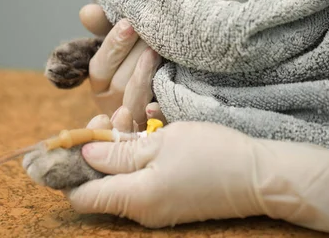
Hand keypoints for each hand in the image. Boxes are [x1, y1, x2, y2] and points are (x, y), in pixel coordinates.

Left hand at [68, 121, 328, 234]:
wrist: (259, 176)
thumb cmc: (212, 154)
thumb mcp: (162, 144)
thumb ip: (118, 152)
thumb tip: (84, 153)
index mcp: (134, 198)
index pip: (80, 195)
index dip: (69, 167)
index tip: (73, 137)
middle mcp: (141, 210)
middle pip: (98, 184)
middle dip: (95, 149)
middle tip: (108, 119)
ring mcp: (156, 207)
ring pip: (119, 178)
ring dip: (117, 148)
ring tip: (129, 117)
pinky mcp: (170, 199)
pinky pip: (139, 179)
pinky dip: (135, 157)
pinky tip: (145, 131)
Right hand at [80, 4, 165, 130]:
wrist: (178, 76)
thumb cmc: (143, 56)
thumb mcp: (124, 41)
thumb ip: (104, 26)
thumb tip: (88, 12)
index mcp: (102, 84)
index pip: (100, 67)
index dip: (113, 45)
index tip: (128, 23)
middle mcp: (114, 103)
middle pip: (119, 84)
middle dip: (134, 57)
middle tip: (151, 32)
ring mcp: (136, 118)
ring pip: (134, 102)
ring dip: (143, 77)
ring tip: (157, 52)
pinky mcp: (158, 126)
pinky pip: (154, 123)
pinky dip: (155, 114)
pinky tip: (157, 104)